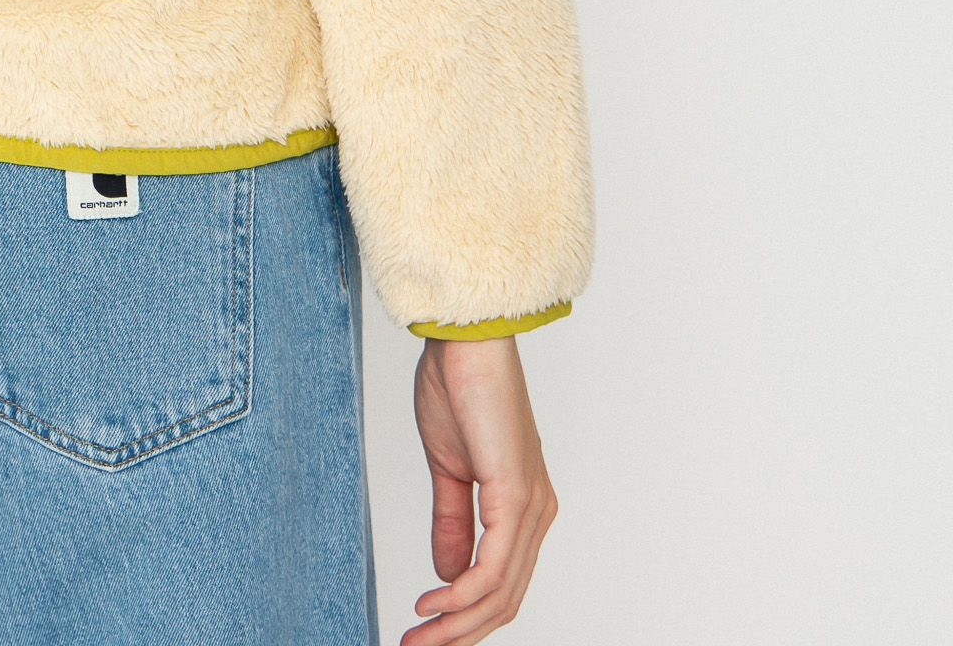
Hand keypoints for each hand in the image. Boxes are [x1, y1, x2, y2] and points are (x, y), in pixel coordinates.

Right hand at [404, 333, 557, 642]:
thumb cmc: (459, 386)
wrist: (465, 339)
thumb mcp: (448, 468)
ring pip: (501, 594)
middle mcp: (536, 513)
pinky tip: (434, 604)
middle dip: (459, 633)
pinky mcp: (516, 497)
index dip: (465, 615)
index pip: (502, 583)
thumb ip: (452, 522)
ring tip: (417, 637)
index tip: (423, 629)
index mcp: (523, 506)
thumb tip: (447, 573)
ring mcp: (530, 507)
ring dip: (457, 624)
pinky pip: (494, 569)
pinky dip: (462, 595)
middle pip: (505, 599)